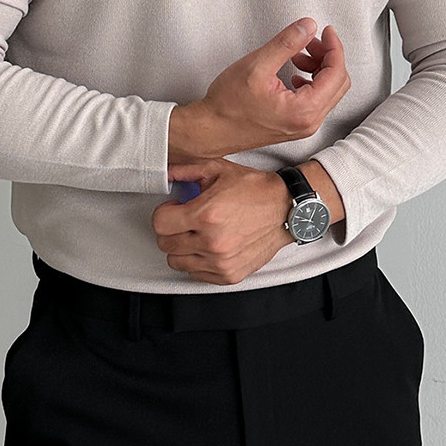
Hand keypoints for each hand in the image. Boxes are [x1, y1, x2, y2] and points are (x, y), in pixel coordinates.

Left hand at [151, 159, 293, 284]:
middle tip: (185, 220)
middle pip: (165, 244)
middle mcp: (212, 241)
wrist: (286, 209)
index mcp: (206, 214)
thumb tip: (165, 173)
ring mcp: (221, 262)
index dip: (164, 212)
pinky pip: (195, 274)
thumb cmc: (255, 190)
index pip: (160, 224)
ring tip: (197, 233)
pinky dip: (197, 262)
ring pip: (176, 262)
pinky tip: (208, 246)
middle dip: (171, 229)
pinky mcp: (229, 275)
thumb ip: (187, 171)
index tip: (174, 208)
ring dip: (182, 247)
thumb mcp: (219, 170)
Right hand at [168, 18, 350, 160]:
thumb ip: (287, 43)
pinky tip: (292, 73)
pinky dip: (310, 82)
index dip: (334, 47)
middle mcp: (308, 122)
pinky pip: (316, 101)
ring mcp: (303, 126)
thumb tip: (308, 27)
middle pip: (337, 83)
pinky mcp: (295, 126)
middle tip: (308, 41)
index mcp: (304, 110)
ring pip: (328, 91)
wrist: (210, 130)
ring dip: (318, 69)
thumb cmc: (228, 105)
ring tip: (296, 56)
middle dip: (327, 57)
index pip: (336, 73)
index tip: (325, 31)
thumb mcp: (257, 65)